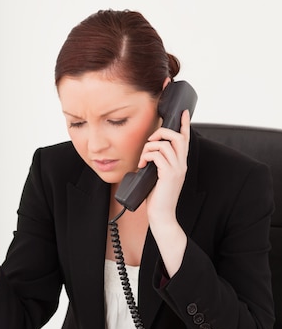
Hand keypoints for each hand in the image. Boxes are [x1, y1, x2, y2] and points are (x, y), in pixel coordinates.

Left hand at [138, 109, 190, 228]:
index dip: (185, 125)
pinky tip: (142, 165)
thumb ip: (158, 163)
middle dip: (162, 132)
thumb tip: (149, 152)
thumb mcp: (159, 176)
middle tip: (150, 140)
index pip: (186, 140)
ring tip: (143, 159)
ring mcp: (177, 170)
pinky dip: (147, 156)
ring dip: (149, 148)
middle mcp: (182, 165)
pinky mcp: (168, 175)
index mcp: (180, 164)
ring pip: (165, 145)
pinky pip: (158, 156)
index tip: (183, 112)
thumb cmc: (158, 197)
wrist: (162, 215)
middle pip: (178, 137)